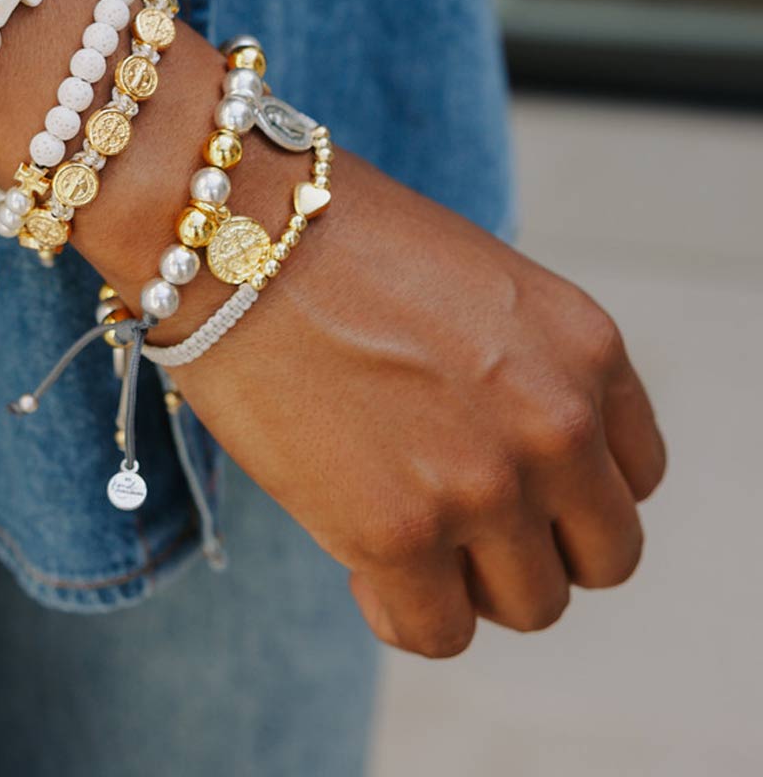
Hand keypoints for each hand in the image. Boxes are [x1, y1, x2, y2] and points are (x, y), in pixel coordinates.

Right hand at [168, 151, 666, 656]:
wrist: (233, 236)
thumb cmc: (331, 243)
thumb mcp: (475, 287)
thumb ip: (521, 372)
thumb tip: (505, 458)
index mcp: (586, 348)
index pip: (633, 475)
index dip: (569, 492)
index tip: (512, 487)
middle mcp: (555, 423)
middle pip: (602, 555)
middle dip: (534, 548)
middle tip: (461, 526)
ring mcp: (482, 484)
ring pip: (530, 606)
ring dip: (470, 585)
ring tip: (403, 539)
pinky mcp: (397, 533)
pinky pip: (437, 632)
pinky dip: (401, 612)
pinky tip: (358, 565)